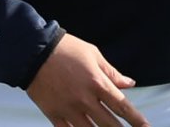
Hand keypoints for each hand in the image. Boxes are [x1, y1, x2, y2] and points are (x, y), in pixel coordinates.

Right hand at [26, 33, 148, 126]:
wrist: (33, 52)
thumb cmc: (65, 49)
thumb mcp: (93, 54)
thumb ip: (112, 73)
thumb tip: (129, 83)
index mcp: (97, 83)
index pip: (122, 106)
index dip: (136, 119)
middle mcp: (85, 99)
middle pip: (109, 124)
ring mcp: (69, 109)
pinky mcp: (54, 114)